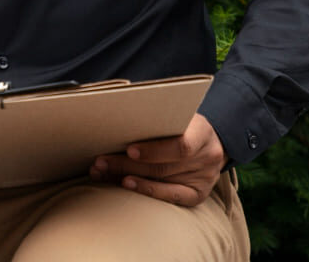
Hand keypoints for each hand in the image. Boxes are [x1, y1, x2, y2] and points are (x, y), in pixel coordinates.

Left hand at [89, 112, 226, 206]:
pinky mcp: (197, 194)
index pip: (181, 146)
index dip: (154, 150)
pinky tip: (125, 184)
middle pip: (164, 166)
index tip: (129, 150)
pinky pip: (170, 197)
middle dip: (127, 164)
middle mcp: (207, 157)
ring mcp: (204, 178)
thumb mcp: (175, 113)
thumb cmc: (181, 123)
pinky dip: (146, 190)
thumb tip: (115, 111)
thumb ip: (154, 114)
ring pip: (161, 180)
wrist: (207, 142)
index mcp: (203, 132)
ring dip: (126, 176)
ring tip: (101, 171)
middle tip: (100, 161)